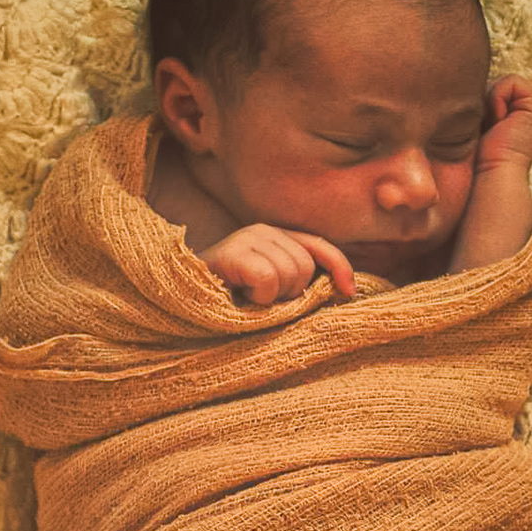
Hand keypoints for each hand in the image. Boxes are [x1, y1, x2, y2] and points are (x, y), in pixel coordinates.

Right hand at [198, 223, 357, 304]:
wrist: (183, 301)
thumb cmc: (229, 301)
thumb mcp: (270, 290)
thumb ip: (299, 282)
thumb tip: (344, 290)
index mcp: (274, 236)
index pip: (317, 245)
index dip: (338, 266)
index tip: (349, 291)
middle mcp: (262, 229)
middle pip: (305, 266)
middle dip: (291, 292)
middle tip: (261, 299)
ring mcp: (246, 237)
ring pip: (290, 273)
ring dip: (273, 298)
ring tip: (248, 297)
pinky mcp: (233, 251)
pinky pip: (268, 279)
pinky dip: (259, 298)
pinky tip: (240, 296)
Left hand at [476, 75, 531, 174]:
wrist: (493, 172)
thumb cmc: (477, 158)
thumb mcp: (472, 126)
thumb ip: (474, 106)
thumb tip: (461, 88)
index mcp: (513, 117)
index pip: (488, 91)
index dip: (478, 104)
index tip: (479, 128)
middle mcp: (525, 111)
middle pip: (494, 86)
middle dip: (483, 102)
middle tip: (484, 126)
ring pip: (502, 82)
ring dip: (490, 102)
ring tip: (492, 125)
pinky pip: (511, 82)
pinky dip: (498, 97)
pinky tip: (498, 120)